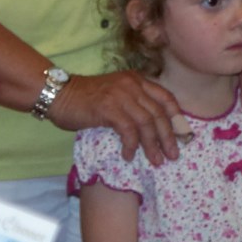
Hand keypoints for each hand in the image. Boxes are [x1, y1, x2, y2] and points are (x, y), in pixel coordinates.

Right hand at [47, 68, 187, 163]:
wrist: (59, 94)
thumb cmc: (85, 99)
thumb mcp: (116, 95)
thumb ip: (134, 104)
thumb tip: (153, 128)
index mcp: (137, 80)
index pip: (166, 97)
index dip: (177, 117)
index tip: (183, 135)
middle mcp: (133, 85)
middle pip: (159, 113)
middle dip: (168, 136)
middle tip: (173, 155)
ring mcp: (121, 95)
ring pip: (147, 123)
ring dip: (152, 145)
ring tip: (155, 160)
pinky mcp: (109, 108)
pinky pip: (128, 130)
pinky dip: (131, 145)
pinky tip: (129, 156)